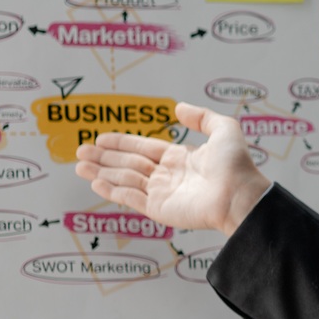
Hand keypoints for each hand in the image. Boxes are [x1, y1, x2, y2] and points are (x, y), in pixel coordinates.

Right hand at [74, 102, 270, 234]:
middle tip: (80, 150)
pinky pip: (130, 198)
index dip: (122, 142)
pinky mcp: (159, 209)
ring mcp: (162, 193)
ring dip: (101, 172)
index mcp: (180, 158)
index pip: (143, 147)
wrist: (240, 195)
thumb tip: (179, 108)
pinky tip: (96, 181)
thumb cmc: (236, 165)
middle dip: (104, 156)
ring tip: (79, 165)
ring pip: (125, 179)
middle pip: (129, 163)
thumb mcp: (224, 131)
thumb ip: (202, 117)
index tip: (100, 137)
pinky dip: (112, 190)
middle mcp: (168, 175)